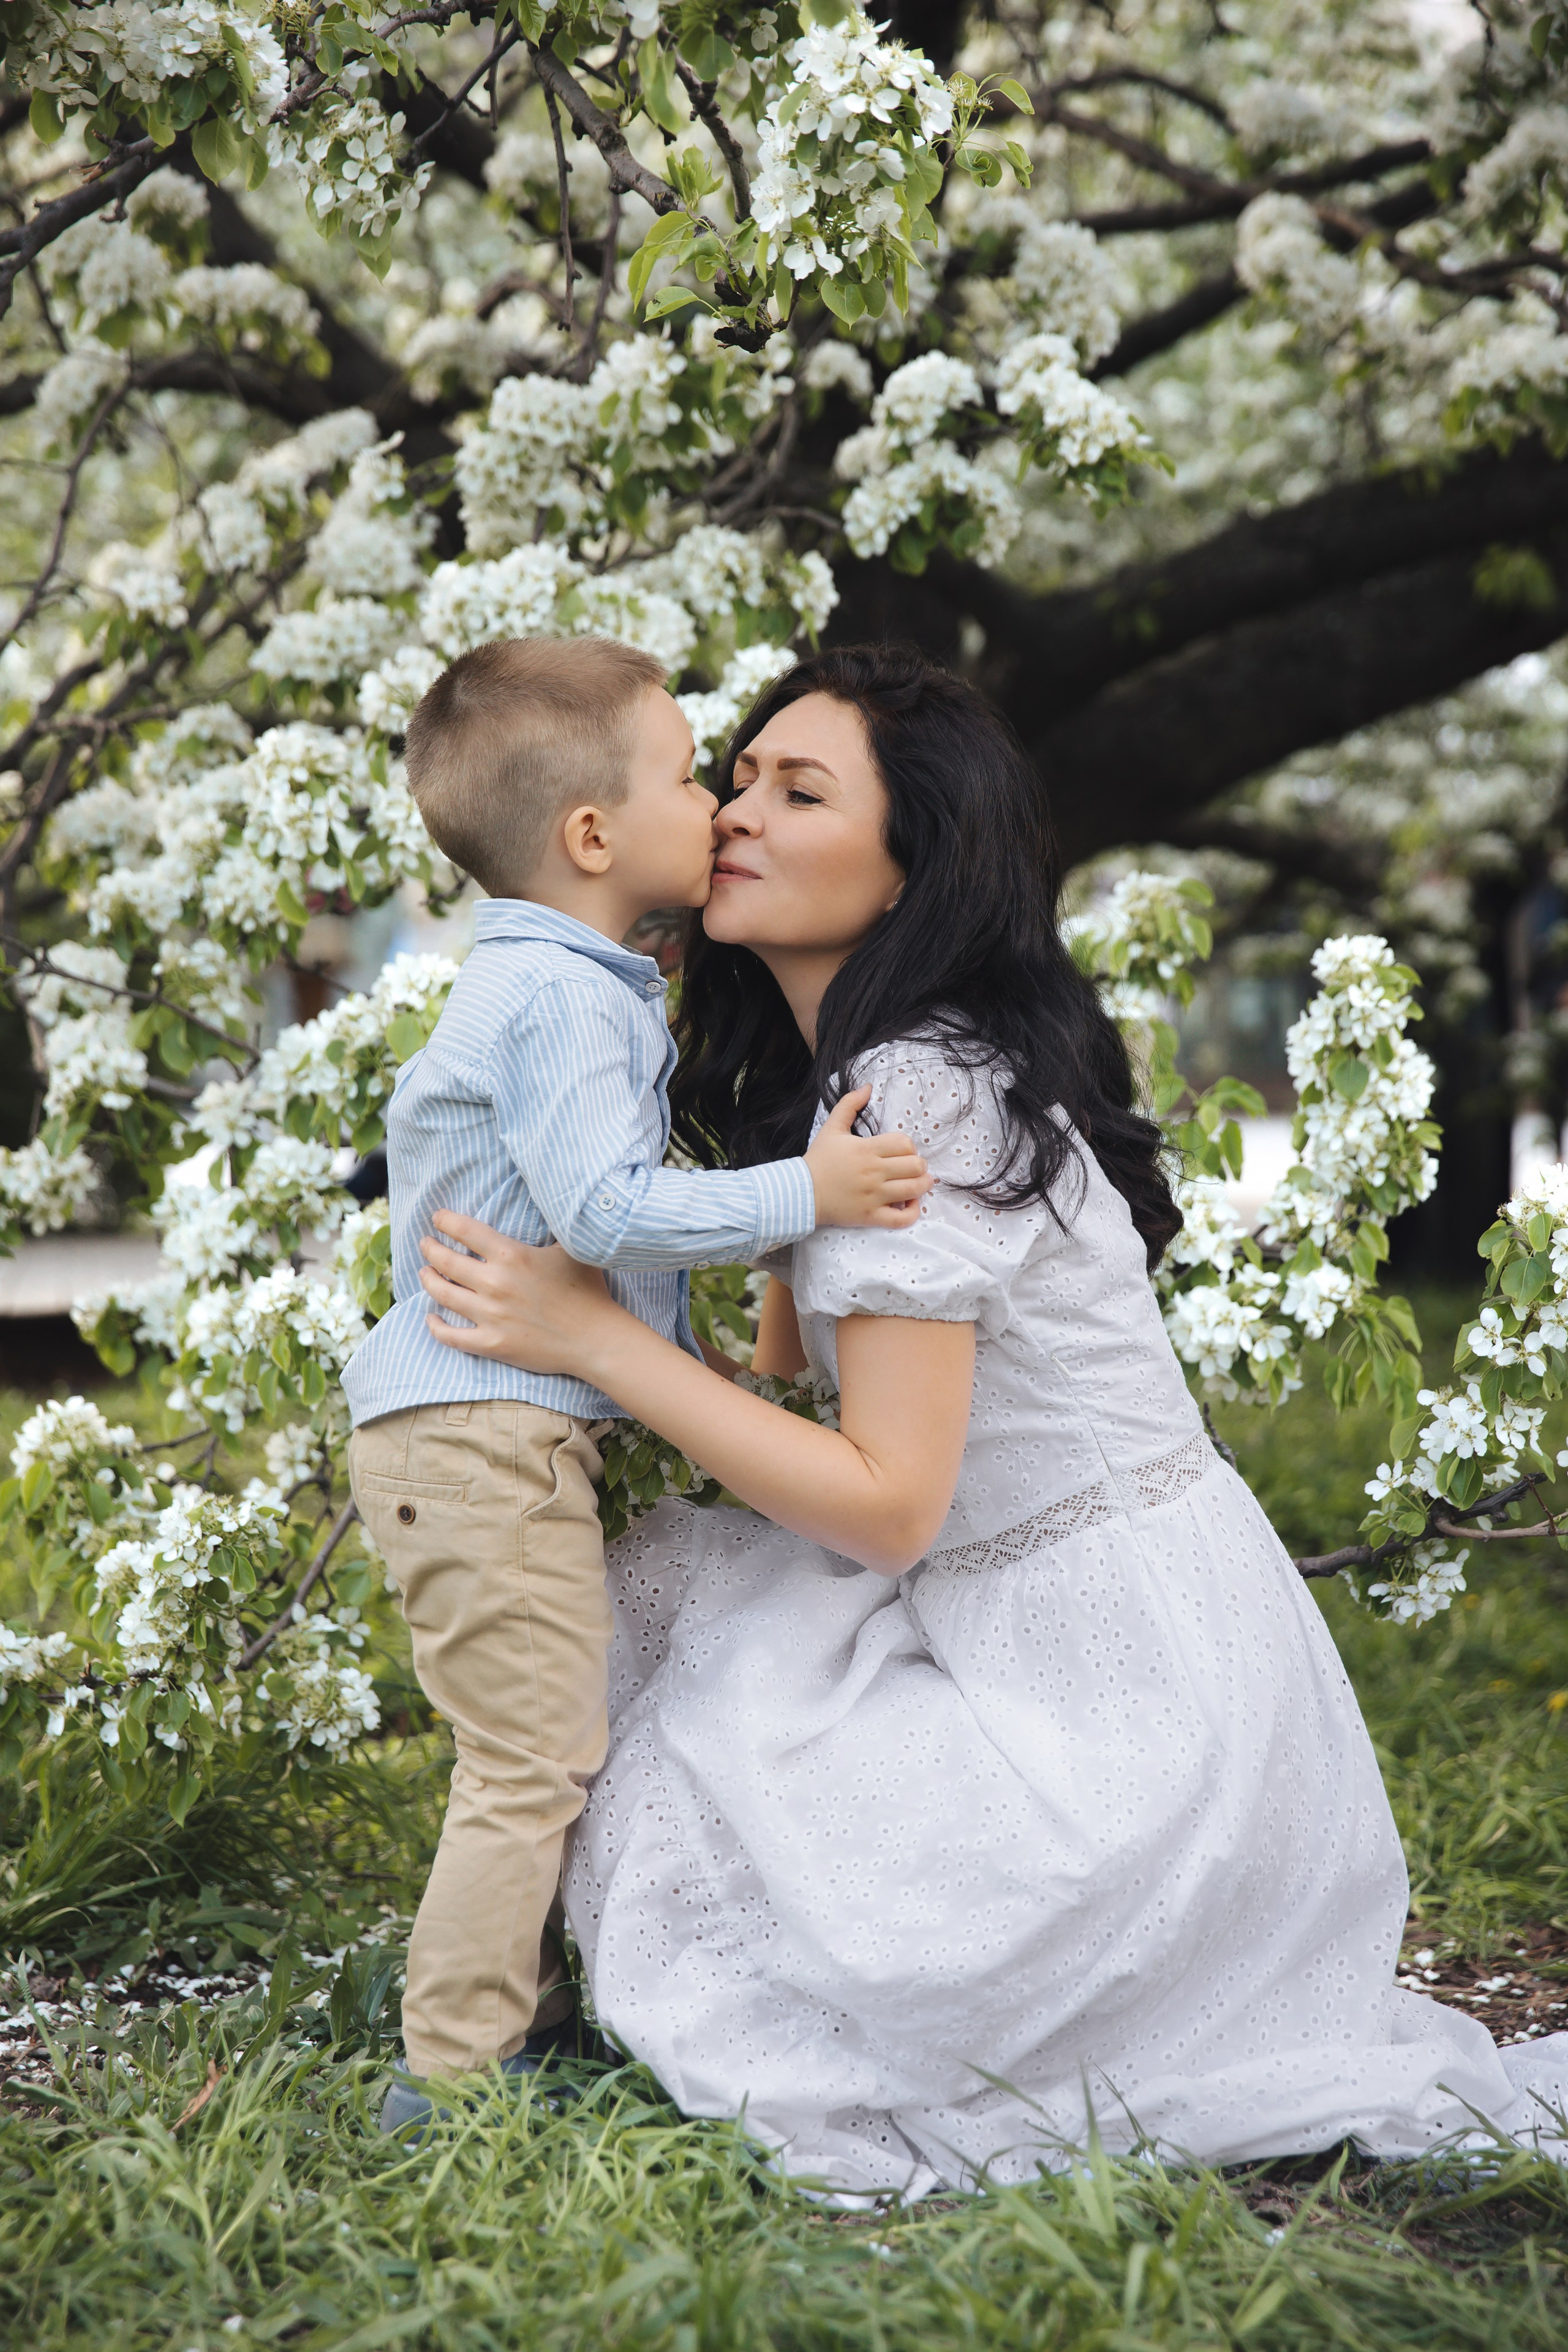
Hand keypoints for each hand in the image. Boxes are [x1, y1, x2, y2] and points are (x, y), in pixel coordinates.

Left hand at [418, 1211, 623, 1376]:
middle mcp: (495, 1283)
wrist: (596, 1338)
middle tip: (425, 1244)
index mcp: (512, 1255)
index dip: (445, 1221)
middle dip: (430, 1248)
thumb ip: (549, 1228)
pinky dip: (435, 1326)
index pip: (465, 1230)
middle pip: (446, 1261)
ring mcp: (490, 1315)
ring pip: (443, 1294)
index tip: (437, 1218)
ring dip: (428, 1280)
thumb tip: (544, 1204)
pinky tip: (430, 1317)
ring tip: (423, 1273)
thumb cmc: (588, 1290)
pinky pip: (451, 1336)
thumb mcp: (569, 1249)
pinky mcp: (492, 1343)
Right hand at [805, 1085, 932, 1229]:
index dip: (909, 1146)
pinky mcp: (871, 1216)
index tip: (903, 1152)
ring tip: (919, 1183)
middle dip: (919, 1165)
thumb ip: (849, 1104)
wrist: (801, 1193)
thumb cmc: (819, 1160)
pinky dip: (912, 1212)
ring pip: (914, 1190)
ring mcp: (874, 1196)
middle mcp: (873, 1172)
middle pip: (915, 1166)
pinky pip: (902, 1219)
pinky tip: (909, 1204)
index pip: (905, 1144)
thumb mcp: (831, 1127)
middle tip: (912, 1167)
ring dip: (923, 1185)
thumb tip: (867, 1087)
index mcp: (866, 1149)